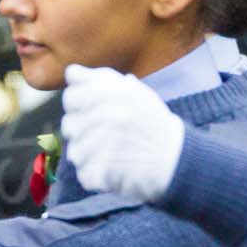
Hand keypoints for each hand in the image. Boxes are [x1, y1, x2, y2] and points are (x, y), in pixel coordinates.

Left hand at [59, 65, 184, 200]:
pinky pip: (83, 173)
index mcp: (111, 94)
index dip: (80, 105)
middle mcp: (104, 116)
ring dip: (88, 154)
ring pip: (73, 150)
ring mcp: (99, 146)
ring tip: (114, 153)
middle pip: (69, 124)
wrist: (177, 160)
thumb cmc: (153, 124)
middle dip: (83, 130)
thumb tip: (71, 72)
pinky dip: (95, 174)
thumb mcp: (135, 93)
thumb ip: (100, 79)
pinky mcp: (98, 173)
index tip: (95, 112)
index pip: (71, 96)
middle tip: (109, 135)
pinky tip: (115, 169)